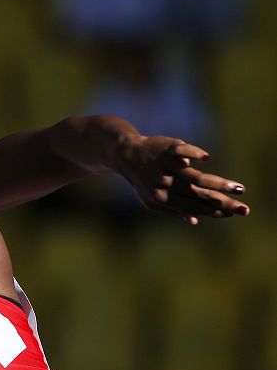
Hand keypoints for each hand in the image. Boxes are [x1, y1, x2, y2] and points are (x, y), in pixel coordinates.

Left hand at [119, 137, 249, 224]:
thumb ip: (173, 209)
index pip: (192, 207)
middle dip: (223, 203)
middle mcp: (165, 184)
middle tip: (244, 209)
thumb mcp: (153, 200)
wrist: (126, 156)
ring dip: (218, 183)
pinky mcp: (167, 149)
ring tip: (238, 188)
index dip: (212, 211)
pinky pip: (182, 151)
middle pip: (198, 195)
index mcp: (162, 199)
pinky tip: (205, 158)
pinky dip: (193, 153)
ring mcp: (166, 167)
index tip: (232, 214)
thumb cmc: (143, 180)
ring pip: (195, 177)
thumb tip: (195, 221)